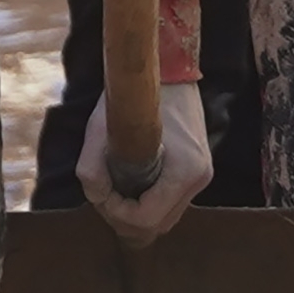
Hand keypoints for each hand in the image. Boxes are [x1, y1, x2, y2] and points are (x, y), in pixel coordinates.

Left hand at [77, 80, 214, 243]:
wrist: (170, 67)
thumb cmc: (135, 93)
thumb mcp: (101, 127)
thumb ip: (91, 167)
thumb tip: (95, 196)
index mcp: (184, 171)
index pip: (147, 219)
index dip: (116, 214)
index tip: (99, 194)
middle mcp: (199, 179)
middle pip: (158, 226)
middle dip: (123, 218)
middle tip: (102, 196)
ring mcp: (202, 177)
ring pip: (165, 219)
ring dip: (135, 214)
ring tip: (113, 191)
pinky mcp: (198, 171)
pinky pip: (170, 203)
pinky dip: (148, 203)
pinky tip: (130, 186)